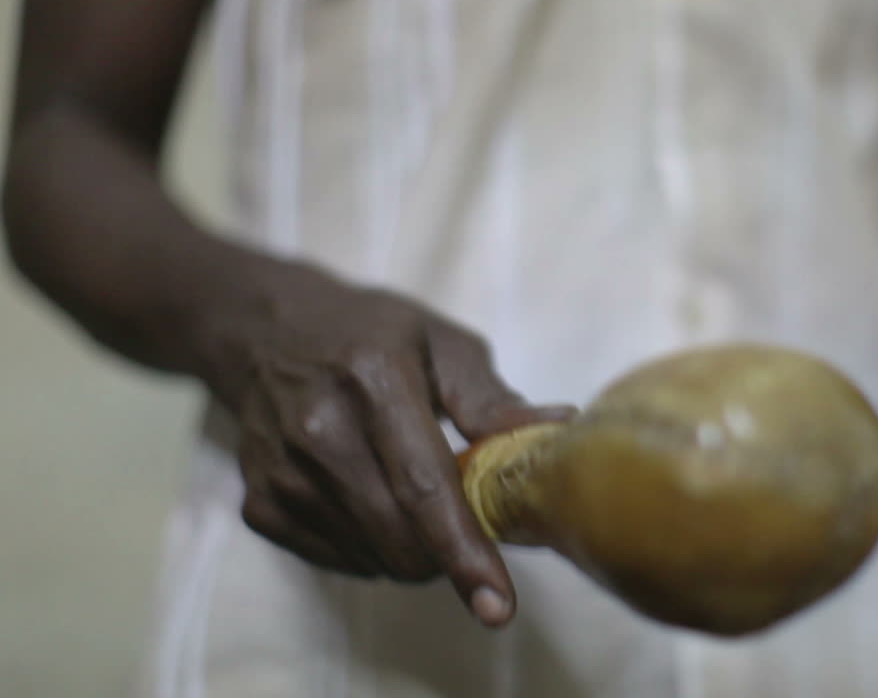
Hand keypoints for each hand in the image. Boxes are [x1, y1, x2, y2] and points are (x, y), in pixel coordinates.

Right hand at [196, 262, 574, 626]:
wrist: (264, 332)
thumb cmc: (371, 335)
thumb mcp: (440, 344)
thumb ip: (493, 399)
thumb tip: (559, 428)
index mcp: (374, 381)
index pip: (424, 486)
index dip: (464, 551)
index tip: (497, 605)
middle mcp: (319, 430)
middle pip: (399, 537)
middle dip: (448, 554)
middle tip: (466, 518)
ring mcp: (283, 472)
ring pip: (373, 558)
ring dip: (412, 551)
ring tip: (411, 496)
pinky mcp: (260, 503)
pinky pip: (338, 560)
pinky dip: (372, 549)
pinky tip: (372, 500)